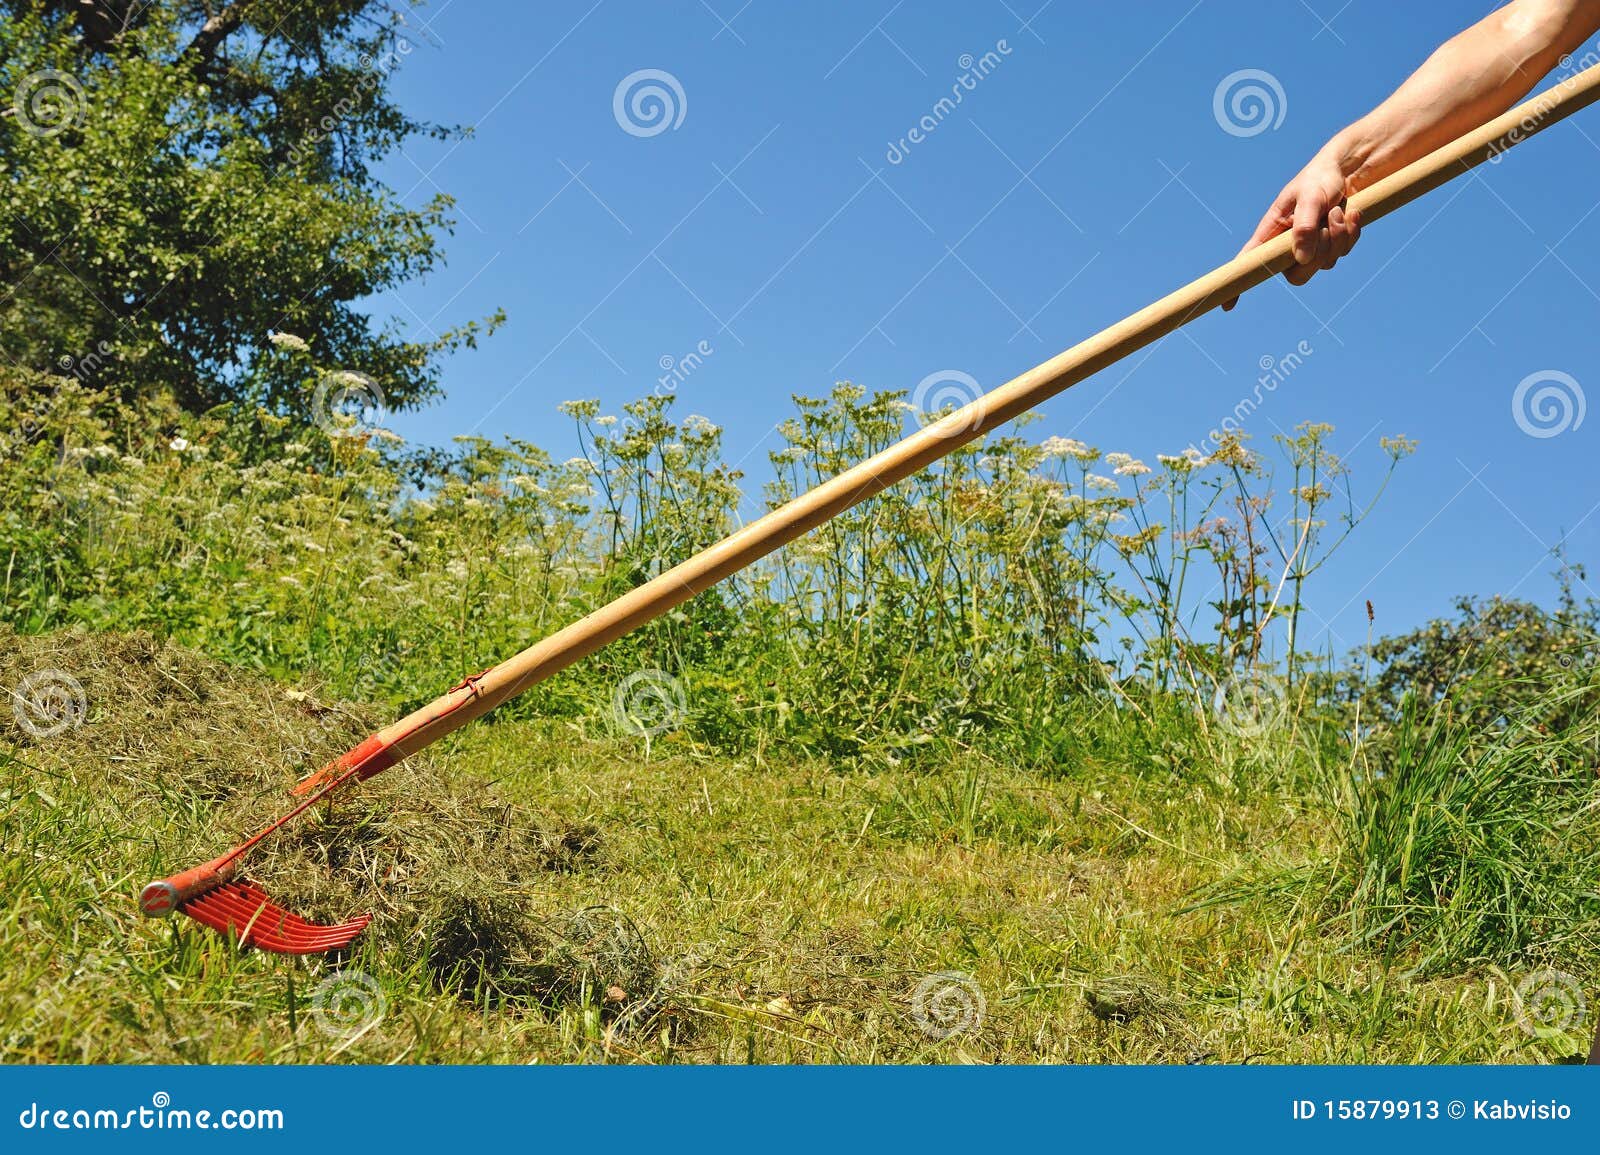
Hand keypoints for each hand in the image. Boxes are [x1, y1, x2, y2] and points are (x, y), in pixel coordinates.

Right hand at [1222, 150, 1360, 310]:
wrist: (1349, 170)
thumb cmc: (1320, 178)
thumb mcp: (1311, 197)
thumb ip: (1304, 227)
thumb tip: (1302, 258)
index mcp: (1271, 233)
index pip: (1249, 263)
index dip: (1238, 285)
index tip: (1227, 306)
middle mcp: (1288, 246)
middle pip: (1298, 275)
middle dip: (1318, 253)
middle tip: (1327, 224)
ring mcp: (1311, 248)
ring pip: (1325, 263)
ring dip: (1337, 237)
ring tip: (1338, 210)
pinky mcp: (1331, 246)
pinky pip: (1343, 252)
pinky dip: (1350, 234)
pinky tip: (1351, 214)